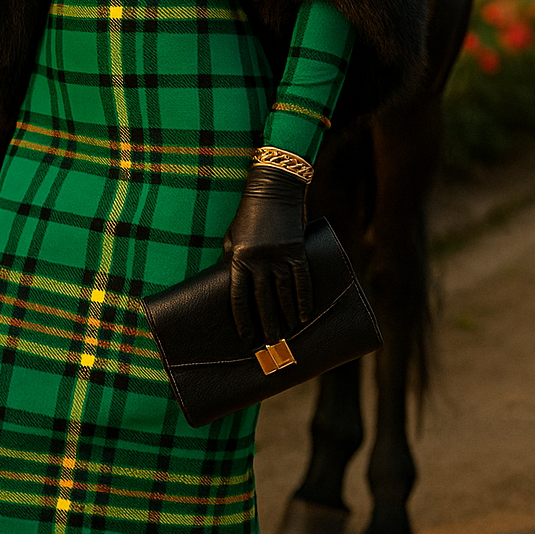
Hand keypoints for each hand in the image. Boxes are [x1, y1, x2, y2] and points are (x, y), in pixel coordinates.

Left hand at [224, 164, 310, 344]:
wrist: (273, 189)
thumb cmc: (248, 214)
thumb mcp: (232, 237)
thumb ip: (231, 261)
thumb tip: (231, 287)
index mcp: (239, 258)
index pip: (239, 297)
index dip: (243, 320)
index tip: (246, 337)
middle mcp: (259, 260)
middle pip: (263, 300)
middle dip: (267, 324)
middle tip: (270, 343)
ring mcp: (279, 256)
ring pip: (283, 293)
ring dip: (286, 316)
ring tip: (287, 334)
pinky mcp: (297, 250)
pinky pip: (301, 280)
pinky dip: (303, 299)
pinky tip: (303, 316)